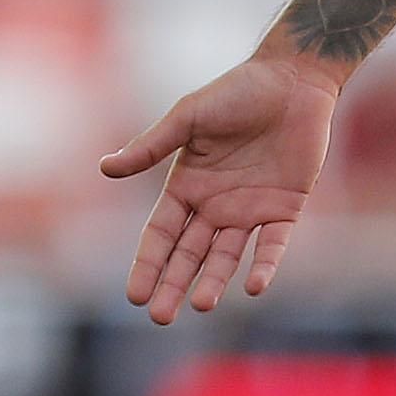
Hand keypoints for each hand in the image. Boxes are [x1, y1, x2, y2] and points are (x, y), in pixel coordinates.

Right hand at [100, 53, 345, 323]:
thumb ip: (151, 146)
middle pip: (189, 255)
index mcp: (186, 186)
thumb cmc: (237, 92)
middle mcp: (215, 205)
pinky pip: (273, 244)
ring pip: (227, 257)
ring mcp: (250, 210)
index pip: (160, 235)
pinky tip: (254, 287)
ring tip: (202, 305)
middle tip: (160, 316)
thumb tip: (104, 169)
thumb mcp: (188, 117)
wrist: (291, 80)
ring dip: (214, 281)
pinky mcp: (285, 209)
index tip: (135, 295)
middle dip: (174, 285)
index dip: (148, 264)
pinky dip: (264, 264)